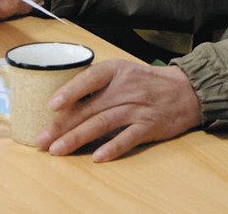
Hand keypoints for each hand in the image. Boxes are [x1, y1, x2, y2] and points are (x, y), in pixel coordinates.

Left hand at [37, 60, 201, 161]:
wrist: (186, 91)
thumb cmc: (147, 82)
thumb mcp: (123, 72)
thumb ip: (98, 83)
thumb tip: (64, 102)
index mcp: (117, 70)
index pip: (90, 78)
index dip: (70, 91)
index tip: (51, 105)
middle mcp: (126, 88)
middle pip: (89, 107)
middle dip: (62, 125)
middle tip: (41, 139)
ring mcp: (137, 108)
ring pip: (102, 124)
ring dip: (78, 138)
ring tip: (57, 149)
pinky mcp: (149, 126)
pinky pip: (127, 138)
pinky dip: (112, 148)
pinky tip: (97, 157)